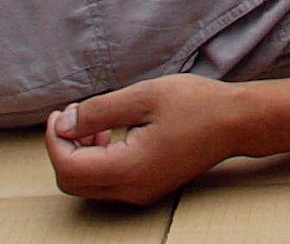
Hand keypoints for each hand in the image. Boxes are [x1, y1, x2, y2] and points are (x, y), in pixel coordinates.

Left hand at [45, 76, 239, 205]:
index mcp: (130, 168)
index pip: (69, 168)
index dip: (54, 141)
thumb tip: (64, 124)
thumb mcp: (142, 96)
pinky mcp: (147, 189)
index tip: (59, 112)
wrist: (235, 122)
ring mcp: (141, 193)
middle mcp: (133, 190)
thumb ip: (98, 111)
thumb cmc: (194, 103)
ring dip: (79, 155)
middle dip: (63, 149)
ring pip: (88, 185)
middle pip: (73, 182)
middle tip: (72, 116)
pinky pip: (107, 183)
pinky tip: (110, 134)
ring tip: (93, 123)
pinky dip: (96, 161)